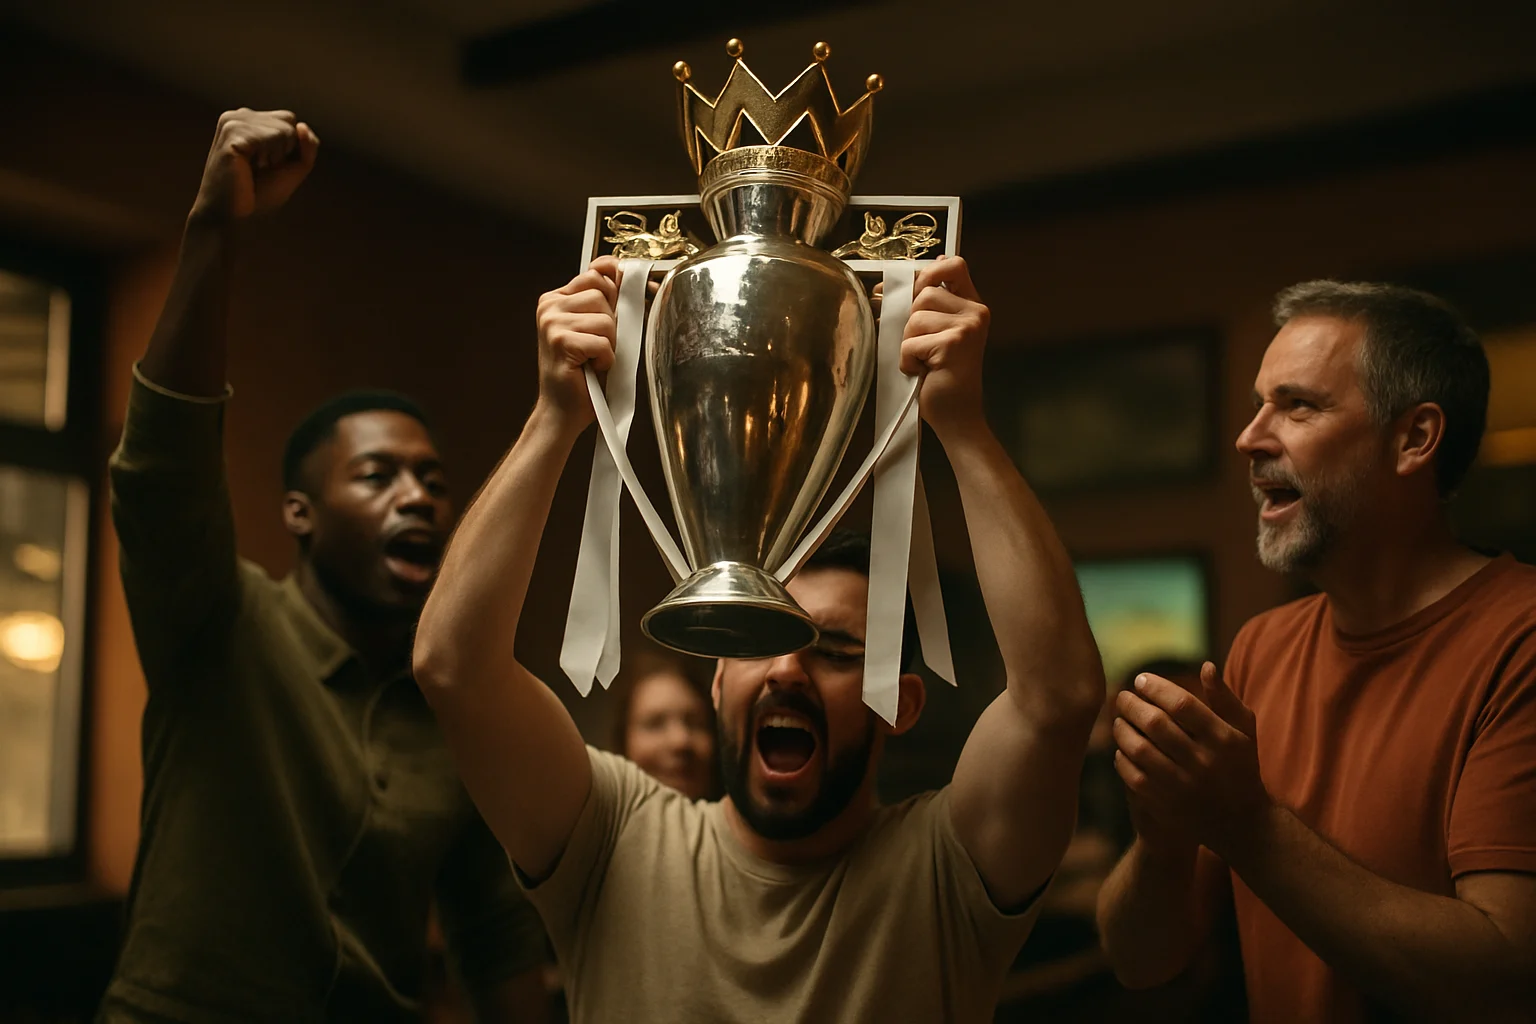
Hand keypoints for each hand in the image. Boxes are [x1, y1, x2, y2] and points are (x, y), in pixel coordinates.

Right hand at [190, 109, 318, 223]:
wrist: (232, 218)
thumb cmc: (259, 195)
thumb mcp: (294, 167)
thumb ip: (307, 146)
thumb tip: (303, 126)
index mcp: (248, 120)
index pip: (289, 120)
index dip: (290, 148)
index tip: (267, 166)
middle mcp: (238, 116)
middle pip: (289, 120)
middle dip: (286, 151)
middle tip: (260, 169)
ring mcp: (233, 122)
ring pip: (285, 129)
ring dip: (278, 157)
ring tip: (254, 170)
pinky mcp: (232, 134)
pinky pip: (275, 136)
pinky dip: (272, 157)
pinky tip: (250, 169)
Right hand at [534, 257, 619, 430]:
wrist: (562, 411)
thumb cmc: (582, 374)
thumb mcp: (596, 330)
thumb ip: (606, 303)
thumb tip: (630, 277)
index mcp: (556, 298)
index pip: (595, 272)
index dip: (616, 283)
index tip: (626, 299)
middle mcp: (550, 306)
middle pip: (602, 293)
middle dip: (611, 322)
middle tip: (599, 345)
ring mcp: (551, 322)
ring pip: (606, 320)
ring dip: (609, 344)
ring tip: (594, 358)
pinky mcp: (560, 341)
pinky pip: (602, 342)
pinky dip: (605, 359)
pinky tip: (591, 368)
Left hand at [901, 256, 988, 438]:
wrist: (956, 416)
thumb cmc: (940, 377)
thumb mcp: (933, 333)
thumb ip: (925, 305)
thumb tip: (900, 279)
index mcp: (972, 305)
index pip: (953, 265)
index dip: (928, 274)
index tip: (916, 296)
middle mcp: (976, 312)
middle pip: (925, 293)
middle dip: (912, 323)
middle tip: (924, 347)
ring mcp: (968, 327)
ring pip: (915, 318)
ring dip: (909, 344)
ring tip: (924, 361)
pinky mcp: (954, 344)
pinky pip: (910, 343)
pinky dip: (908, 361)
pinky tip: (922, 372)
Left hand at [1112, 662, 1269, 857]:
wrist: (1242, 824)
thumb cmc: (1240, 766)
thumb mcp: (1243, 732)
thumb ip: (1225, 699)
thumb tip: (1206, 665)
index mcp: (1223, 739)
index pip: (1182, 704)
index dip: (1156, 688)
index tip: (1141, 679)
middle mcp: (1204, 762)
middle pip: (1156, 724)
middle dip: (1132, 705)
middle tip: (1122, 696)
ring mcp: (1184, 786)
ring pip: (1140, 749)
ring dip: (1123, 730)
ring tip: (1118, 720)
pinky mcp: (1167, 806)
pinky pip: (1133, 776)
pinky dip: (1123, 759)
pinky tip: (1123, 749)